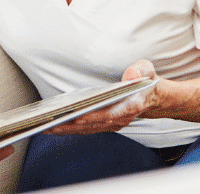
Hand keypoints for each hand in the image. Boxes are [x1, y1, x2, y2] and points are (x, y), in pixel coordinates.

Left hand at [44, 60, 159, 134]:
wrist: (153, 96)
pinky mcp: (104, 125)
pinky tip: (55, 126)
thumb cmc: (146, 81)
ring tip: (46, 126)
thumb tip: (132, 76)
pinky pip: (85, 129)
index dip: (94, 116)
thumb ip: (139, 71)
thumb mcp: (146, 70)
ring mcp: (112, 124)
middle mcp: (120, 119)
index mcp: (131, 106)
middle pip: (93, 124)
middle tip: (51, 123)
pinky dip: (70, 129)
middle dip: (71, 125)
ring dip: (67, 129)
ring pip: (86, 129)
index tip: (78, 117)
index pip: (110, 114)